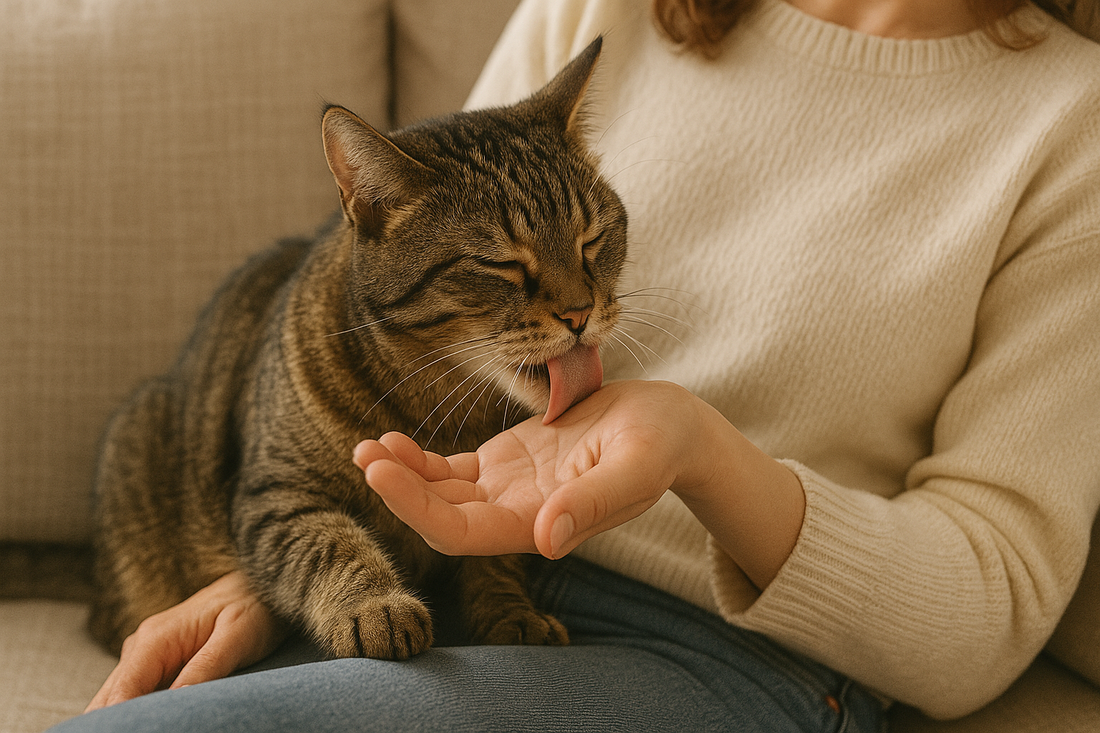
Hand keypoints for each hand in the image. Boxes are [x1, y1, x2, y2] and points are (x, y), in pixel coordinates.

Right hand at [85, 571, 286, 710]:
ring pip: (119, 698)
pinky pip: (137, 694)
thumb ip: (206, 668)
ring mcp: (147, 655)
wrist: (261, 586)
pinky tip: (152, 722)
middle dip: (118, 722)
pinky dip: (139, 712)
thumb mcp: (237, 637)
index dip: (121, 721)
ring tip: (146, 728)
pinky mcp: (159, 663)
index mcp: (155, 638)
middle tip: (141, 731)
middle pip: (111, 699)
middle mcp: (142, 645)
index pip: (121, 692)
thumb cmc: (254, 607)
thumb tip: (175, 702)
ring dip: (129, 718)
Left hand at [355, 379, 804, 587]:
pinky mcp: (505, 465)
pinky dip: (421, 461)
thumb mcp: (637, 466)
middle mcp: (517, 516)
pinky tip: (394, 443)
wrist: (668, 426)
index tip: (382, 473)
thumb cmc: (660, 443)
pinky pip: (451, 472)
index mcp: (542, 526)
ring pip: (440, 496)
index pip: (464, 533)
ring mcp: (508, 491)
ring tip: (368, 448)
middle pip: (442, 517)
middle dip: (399, 491)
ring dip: (402, 477)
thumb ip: (594, 503)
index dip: (417, 510)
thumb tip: (544, 544)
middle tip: (366, 454)